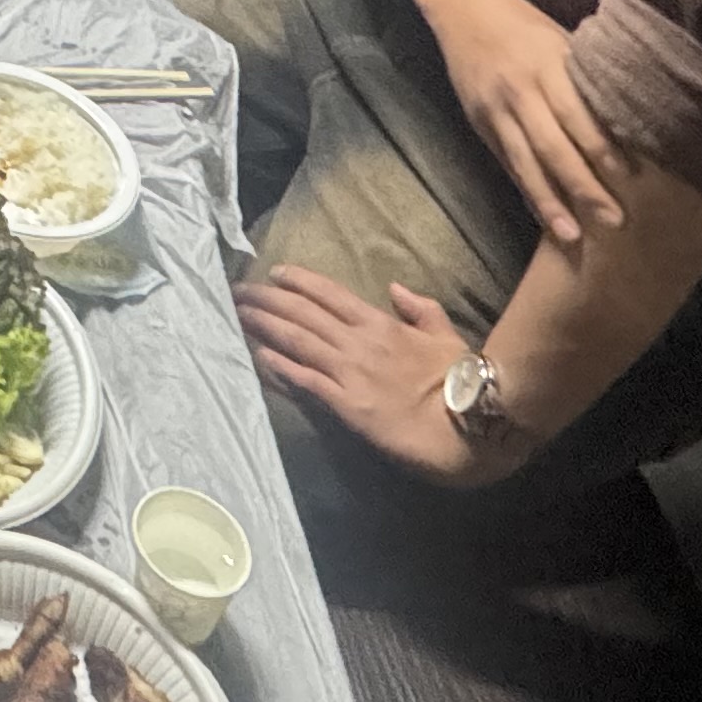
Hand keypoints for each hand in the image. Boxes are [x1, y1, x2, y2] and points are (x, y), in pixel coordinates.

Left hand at [240, 268, 516, 483]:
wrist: (463, 429)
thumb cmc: (458, 382)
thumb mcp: (445, 335)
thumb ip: (420, 308)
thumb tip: (394, 287)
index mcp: (382, 324)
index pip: (331, 294)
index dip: (299, 281)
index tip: (274, 273)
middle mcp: (359, 343)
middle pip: (304, 313)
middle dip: (268, 299)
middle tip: (238, 290)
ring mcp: (350, 373)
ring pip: (298, 341)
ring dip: (265, 325)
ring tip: (238, 314)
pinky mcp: (346, 405)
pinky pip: (305, 380)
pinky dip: (280, 366)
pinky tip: (259, 355)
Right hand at [429, 0, 623, 244]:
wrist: (464, 10)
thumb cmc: (525, 25)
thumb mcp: (560, 41)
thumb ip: (583, 80)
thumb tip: (626, 119)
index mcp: (547, 66)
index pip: (578, 114)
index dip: (603, 147)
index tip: (631, 177)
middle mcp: (521, 91)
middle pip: (554, 146)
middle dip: (584, 186)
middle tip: (615, 220)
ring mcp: (496, 110)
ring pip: (526, 163)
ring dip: (550, 202)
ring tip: (573, 235)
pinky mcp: (480, 124)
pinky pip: (508, 164)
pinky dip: (527, 191)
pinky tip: (545, 216)